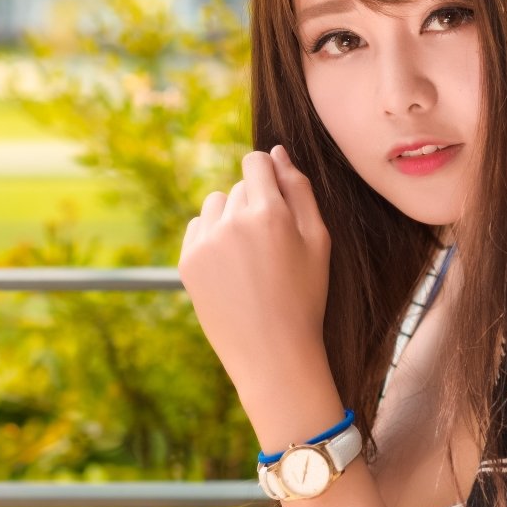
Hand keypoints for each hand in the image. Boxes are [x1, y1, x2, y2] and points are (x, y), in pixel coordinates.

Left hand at [179, 145, 332, 402]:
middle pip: (239, 187)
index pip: (256, 162)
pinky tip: (231, 269)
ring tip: (250, 257)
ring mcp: (205, 243)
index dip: (268, 175)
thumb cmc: (305, 297)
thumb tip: (277, 152)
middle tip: (271, 248)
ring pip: (215, 204)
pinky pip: (198, 228)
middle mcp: (232, 222)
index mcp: (269, 213)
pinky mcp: (187, 262)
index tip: (276, 200)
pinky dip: (212, 239)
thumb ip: (300, 190)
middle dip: (254, 204)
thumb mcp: (318, 241)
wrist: (272, 354)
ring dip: (230, 218)